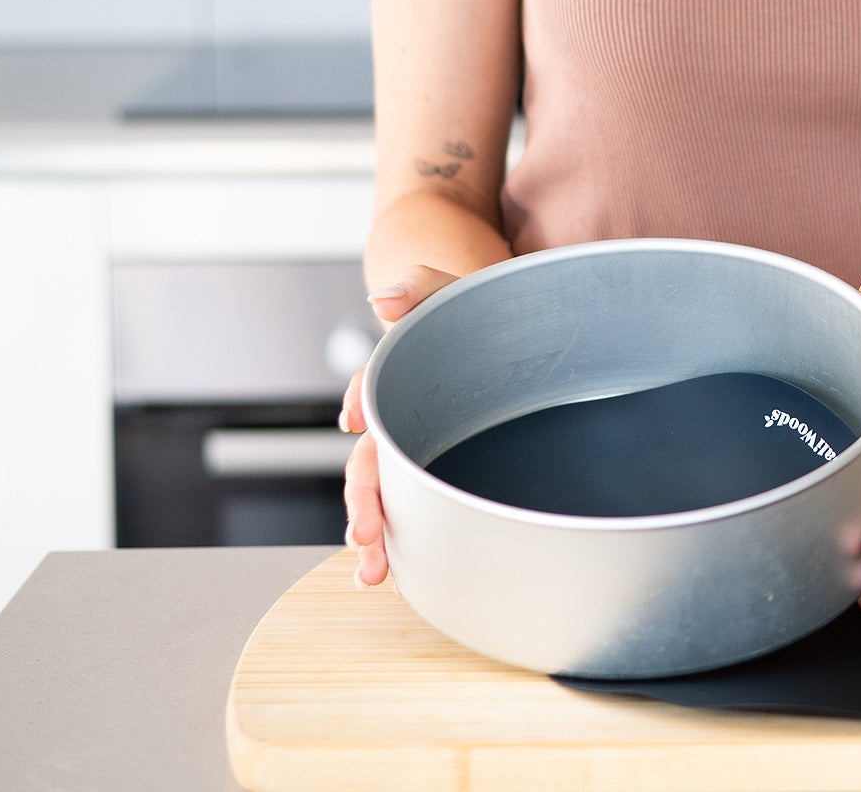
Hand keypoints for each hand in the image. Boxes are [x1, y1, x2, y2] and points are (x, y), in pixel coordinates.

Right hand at [338, 264, 457, 586]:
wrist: (505, 328)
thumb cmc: (474, 313)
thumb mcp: (452, 292)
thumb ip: (420, 285)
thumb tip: (382, 299)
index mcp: (399, 374)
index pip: (372, 391)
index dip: (362, 403)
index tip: (355, 420)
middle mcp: (402, 416)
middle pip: (372, 460)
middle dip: (362, 499)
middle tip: (363, 538)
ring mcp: (422, 446)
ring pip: (390, 492)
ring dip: (375, 531)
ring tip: (371, 574)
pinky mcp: (447, 468)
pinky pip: (423, 505)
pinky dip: (409, 537)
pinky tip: (404, 571)